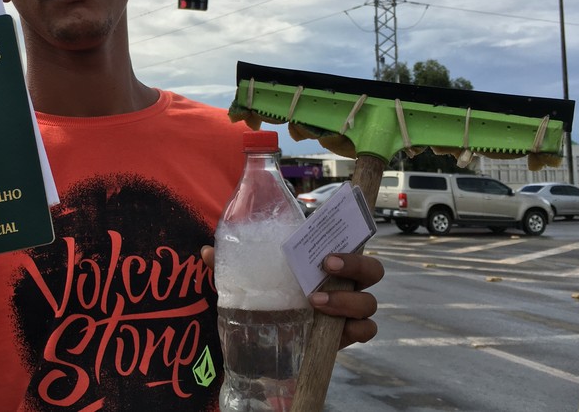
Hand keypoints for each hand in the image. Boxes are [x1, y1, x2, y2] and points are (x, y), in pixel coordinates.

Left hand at [199, 247, 382, 348]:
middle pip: (371, 269)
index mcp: (322, 260)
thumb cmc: (262, 298)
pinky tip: (336, 330)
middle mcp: (342, 282)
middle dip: (356, 265)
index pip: (349, 240)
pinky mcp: (346, 335)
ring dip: (347, 300)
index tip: (325, 247)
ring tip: (315, 300)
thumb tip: (206, 252)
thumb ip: (228, 265)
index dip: (348, 237)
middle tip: (326, 265)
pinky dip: (355, 329)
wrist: (262, 341)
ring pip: (369, 301)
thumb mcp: (244, 280)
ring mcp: (348, 309)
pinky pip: (367, 330)